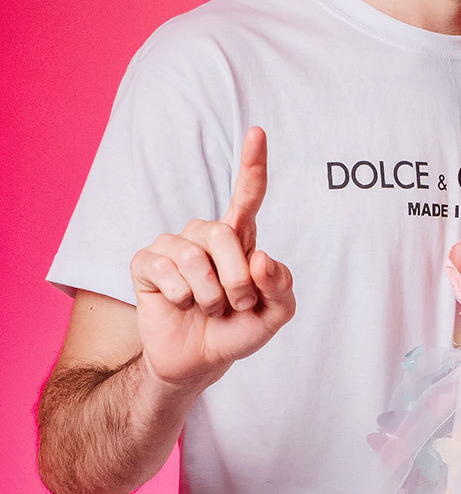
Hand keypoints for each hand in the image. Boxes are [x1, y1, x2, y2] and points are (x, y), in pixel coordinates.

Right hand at [129, 128, 295, 389]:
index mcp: (239, 239)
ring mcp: (173, 246)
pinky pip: (166, 271)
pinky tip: (181, 304)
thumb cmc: (238, 330)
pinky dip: (181, 298)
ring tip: (209, 308)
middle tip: (238, 304)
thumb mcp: (275, 315)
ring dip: (209, 295)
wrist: (199, 361)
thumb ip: (282, 287)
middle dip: (237, 280)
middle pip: (224, 234)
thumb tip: (260, 256)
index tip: (257, 131)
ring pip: (195, 257)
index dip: (252, 165)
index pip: (248, 197)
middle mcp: (206, 234)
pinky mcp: (146, 263)